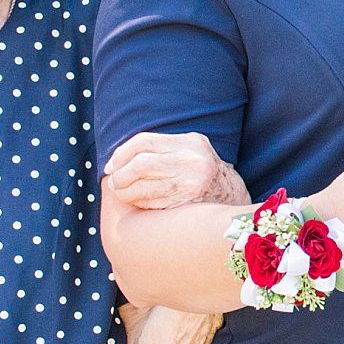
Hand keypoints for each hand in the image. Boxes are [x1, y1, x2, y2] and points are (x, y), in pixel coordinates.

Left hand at [102, 131, 251, 210]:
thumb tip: (117, 159)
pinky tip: (137, 201)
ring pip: (140, 186)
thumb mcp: (189, 151)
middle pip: (139, 164)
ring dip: (123, 191)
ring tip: (121, 192)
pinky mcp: (186, 202)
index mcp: (191, 142)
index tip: (111, 166)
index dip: (120, 153)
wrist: (232, 198)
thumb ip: (161, 148)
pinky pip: (149, 202)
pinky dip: (136, 202)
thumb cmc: (201, 173)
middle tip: (114, 181)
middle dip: (120, 174)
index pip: (144, 141)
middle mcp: (192, 160)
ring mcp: (190, 183)